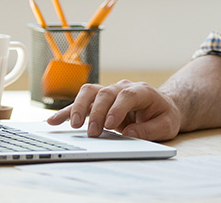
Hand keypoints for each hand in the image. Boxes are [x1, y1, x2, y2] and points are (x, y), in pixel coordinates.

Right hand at [47, 80, 181, 140]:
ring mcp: (110, 92)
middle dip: (97, 112)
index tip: (110, 124)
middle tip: (93, 133)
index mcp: (142, 91)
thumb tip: (130, 133)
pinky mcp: (99, 102)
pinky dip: (67, 110)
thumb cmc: (163, 115)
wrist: (161, 107)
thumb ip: (151, 129)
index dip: (117, 108)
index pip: (127, 94)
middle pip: (106, 93)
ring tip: (73, 125)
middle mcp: (123, 88)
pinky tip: (54, 120)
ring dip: (79, 107)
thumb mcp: (166, 125)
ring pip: (90, 92)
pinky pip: (81, 102)